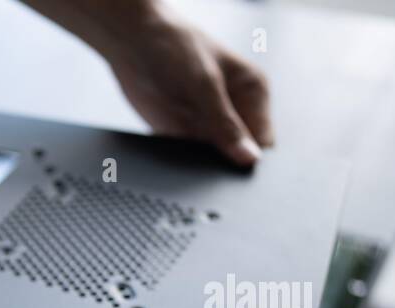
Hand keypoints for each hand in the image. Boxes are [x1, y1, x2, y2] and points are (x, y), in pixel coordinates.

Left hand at [26, 0, 273, 166]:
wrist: (131, 42)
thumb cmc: (174, 46)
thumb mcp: (204, 83)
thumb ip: (225, 123)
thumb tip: (249, 158)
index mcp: (253, 94)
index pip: (263, 142)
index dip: (253, 163)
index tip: (239, 177)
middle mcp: (233, 113)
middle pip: (239, 157)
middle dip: (228, 170)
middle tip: (213, 174)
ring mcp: (207, 127)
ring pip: (213, 163)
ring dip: (203, 170)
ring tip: (190, 163)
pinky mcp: (181, 136)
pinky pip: (187, 160)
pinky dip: (182, 166)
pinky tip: (175, 161)